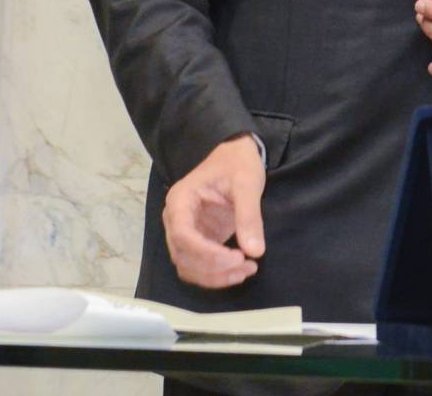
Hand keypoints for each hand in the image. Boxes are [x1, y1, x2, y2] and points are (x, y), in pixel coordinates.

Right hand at [162, 133, 264, 288]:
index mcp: (180, 201)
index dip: (207, 253)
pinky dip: (217, 273)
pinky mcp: (199, 239)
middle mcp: (176, 219)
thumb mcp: (247, 183)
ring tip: (247, 271)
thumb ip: (249, 216)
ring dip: (215, 276)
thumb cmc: (238, 163)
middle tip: (247, 266)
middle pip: (183, 256)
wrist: (237, 155)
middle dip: (214, 268)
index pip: (183, 236)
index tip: (237, 257)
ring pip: (189, 266)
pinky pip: (200, 264)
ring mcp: (186, 231)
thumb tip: (255, 251)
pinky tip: (240, 270)